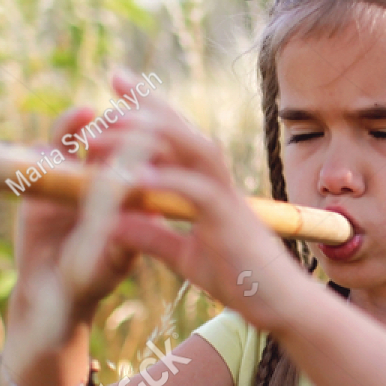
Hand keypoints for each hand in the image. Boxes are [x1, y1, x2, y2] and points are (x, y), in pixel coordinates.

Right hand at [10, 88, 137, 320]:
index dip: (147, 139)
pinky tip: (44, 149)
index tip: (146, 135)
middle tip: (111, 118)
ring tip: (83, 114)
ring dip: (78, 122)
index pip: (146, 153)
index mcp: (136, 189)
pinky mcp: (43, 179)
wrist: (52, 291)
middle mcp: (107, 173)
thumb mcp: (112, 262)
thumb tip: (130, 213)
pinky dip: (41, 148)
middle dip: (114, 121)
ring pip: (77, 136)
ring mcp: (75, 173)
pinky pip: (41, 155)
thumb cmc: (93, 277)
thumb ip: (122, 238)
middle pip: (113, 133)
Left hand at [90, 72, 311, 330]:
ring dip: (147, 138)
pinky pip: (198, 193)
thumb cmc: (239, 278)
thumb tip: (112, 222)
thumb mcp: (182, 256)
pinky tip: (135, 179)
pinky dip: (167, 182)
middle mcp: (217, 181)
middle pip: (180, 130)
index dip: (146, 106)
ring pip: (189, 150)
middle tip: (106, 94)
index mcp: (205, 185)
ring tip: (108, 132)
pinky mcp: (231, 220)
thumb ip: (151, 236)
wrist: (279, 305)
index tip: (116, 80)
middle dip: (143, 108)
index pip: (174, 135)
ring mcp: (226, 197)